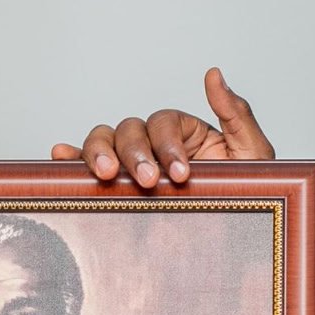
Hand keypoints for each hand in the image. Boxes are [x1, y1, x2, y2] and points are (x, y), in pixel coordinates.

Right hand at [51, 67, 273, 188]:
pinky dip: (72, 158)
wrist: (239, 238)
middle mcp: (155, 143)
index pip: (163, 122)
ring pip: (105, 141)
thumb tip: (214, 75)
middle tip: (149, 182)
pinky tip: (62, 156)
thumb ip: (236, 115)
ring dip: (100, 153)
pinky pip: (88, 166)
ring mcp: (134, 165)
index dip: (167, 144)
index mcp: (185, 132)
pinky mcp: (118, 188)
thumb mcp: (252, 154)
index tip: (181, 173)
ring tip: (107, 175)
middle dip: (134, 153)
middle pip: (129, 129)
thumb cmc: (247, 195)